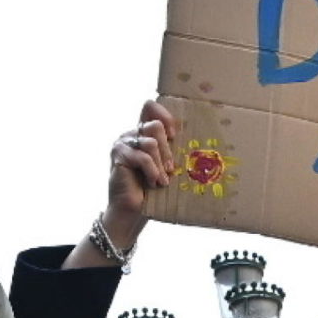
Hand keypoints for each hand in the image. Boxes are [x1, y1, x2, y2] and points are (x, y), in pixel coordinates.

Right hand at [75, 99, 175, 268]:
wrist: (133, 211)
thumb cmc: (153, 191)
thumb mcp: (166, 166)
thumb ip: (172, 149)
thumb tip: (199, 139)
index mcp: (144, 133)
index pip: (150, 106)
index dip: (165, 115)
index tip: (175, 136)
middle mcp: (132, 134)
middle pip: (155, 126)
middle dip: (168, 150)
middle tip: (171, 170)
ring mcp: (123, 143)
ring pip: (150, 142)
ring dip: (160, 164)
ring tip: (162, 181)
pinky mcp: (119, 155)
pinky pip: (142, 157)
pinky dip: (152, 171)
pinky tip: (153, 184)